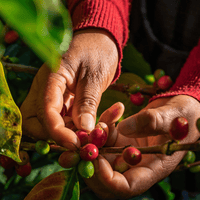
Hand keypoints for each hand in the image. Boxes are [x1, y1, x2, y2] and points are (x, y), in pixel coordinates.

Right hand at [20, 28, 117, 149]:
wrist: (99, 41)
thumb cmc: (97, 51)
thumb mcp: (95, 75)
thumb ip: (87, 101)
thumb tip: (84, 128)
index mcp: (51, 77)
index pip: (45, 109)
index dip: (57, 131)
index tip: (75, 143)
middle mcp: (45, 88)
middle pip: (34, 120)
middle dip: (53, 135)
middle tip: (77, 140)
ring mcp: (51, 94)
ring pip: (45, 122)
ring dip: (63, 133)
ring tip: (84, 134)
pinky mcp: (61, 99)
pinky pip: (59, 118)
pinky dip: (69, 127)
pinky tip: (85, 127)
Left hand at [84, 95, 199, 199]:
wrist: (179, 109)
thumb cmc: (184, 116)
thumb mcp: (174, 117)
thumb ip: (152, 121)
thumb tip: (124, 128)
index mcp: (152, 168)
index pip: (125, 186)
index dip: (107, 178)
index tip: (97, 158)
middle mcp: (136, 164)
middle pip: (105, 176)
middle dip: (90, 162)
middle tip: (81, 143)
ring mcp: (126, 151)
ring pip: (101, 154)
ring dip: (93, 140)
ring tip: (100, 122)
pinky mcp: (121, 138)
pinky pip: (104, 137)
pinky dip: (102, 126)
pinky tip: (113, 111)